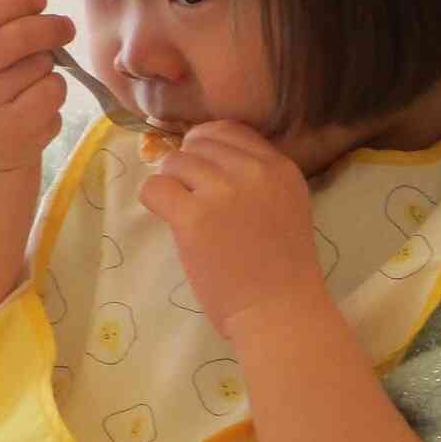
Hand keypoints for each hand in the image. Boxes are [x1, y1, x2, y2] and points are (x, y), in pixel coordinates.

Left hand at [138, 122, 328, 339]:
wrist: (278, 311)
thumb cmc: (281, 269)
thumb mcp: (286, 204)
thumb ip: (256, 176)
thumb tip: (203, 152)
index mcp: (280, 167)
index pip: (229, 130)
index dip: (207, 147)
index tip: (203, 174)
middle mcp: (254, 171)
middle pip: (198, 143)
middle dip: (188, 167)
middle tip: (193, 199)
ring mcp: (223, 191)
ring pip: (174, 162)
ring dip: (172, 185)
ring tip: (185, 214)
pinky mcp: (194, 216)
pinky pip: (155, 188)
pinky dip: (154, 201)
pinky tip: (170, 220)